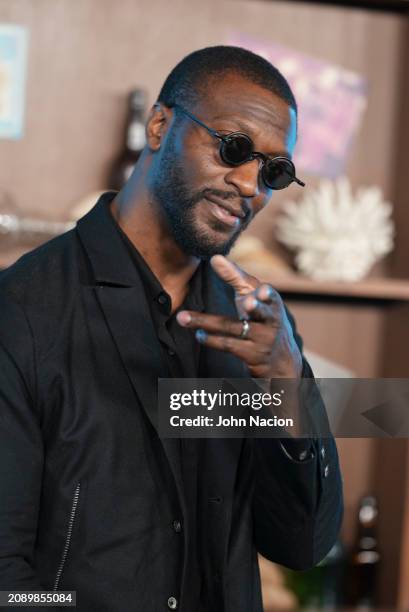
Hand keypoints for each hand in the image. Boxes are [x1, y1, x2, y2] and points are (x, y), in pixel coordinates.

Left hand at [176, 255, 301, 378]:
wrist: (280, 356)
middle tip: (249, 301)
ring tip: (183, 317)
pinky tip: (198, 334)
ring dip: (206, 322)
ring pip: (232, 328)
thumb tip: (215, 258)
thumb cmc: (261, 315)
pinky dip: (211, 339)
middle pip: (260, 312)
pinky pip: (228, 345)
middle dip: (256, 307)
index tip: (263, 290)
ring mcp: (262, 339)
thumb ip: (236, 276)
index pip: (267, 294)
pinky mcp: (251, 354)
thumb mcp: (254, 296)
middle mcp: (270, 320)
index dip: (266, 293)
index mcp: (272, 302)